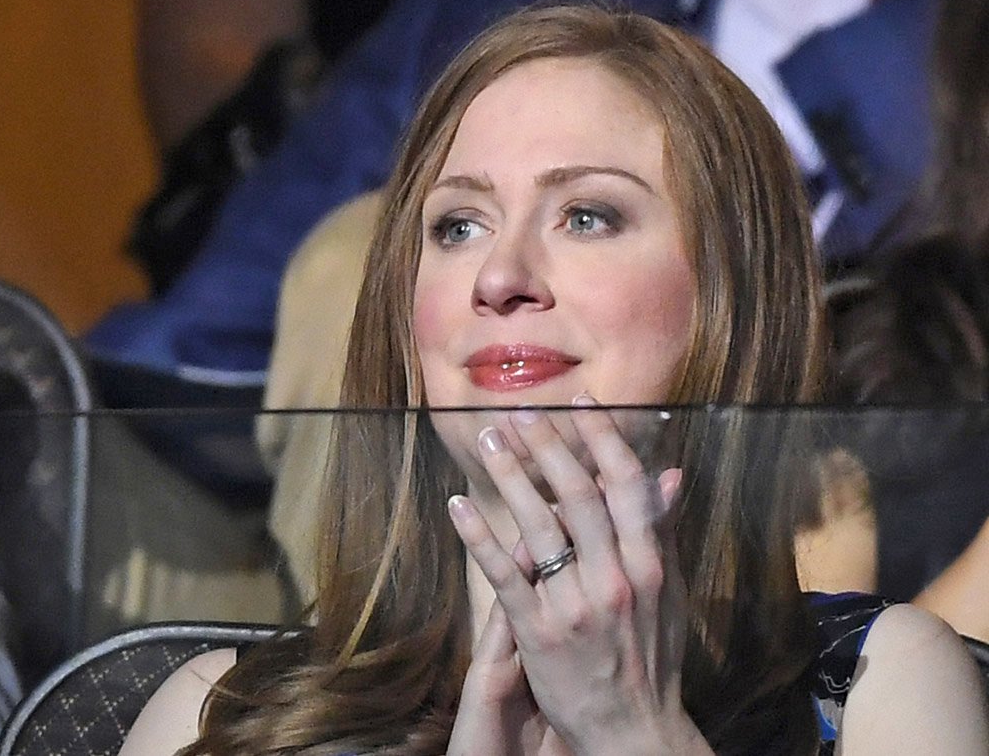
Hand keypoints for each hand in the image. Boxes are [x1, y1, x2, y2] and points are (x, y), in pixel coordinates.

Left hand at [448, 398, 709, 755]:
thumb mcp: (669, 593)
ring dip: (511, 475)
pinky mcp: (538, 632)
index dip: (602, 437)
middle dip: (547, 445)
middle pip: (578, 494)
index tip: (580, 404)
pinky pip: (503, 574)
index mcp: (650, 563)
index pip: (625, 484)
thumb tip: (669, 473)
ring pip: (538, 525)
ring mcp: (575, 605)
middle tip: (520, 413)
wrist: (632, 730)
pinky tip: (458, 505)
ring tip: (490, 440)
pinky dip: (479, 535)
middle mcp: (615, 578)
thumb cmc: (653, 657)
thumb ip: (663, 532)